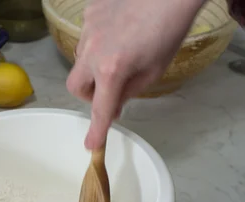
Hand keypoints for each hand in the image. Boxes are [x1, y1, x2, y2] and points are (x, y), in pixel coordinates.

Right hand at [67, 0, 205, 148]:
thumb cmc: (168, 32)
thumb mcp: (153, 72)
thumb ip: (128, 92)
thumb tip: (113, 105)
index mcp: (112, 69)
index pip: (100, 108)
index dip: (96, 130)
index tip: (91, 145)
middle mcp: (93, 51)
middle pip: (76, 86)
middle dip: (89, 94)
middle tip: (109, 90)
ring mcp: (88, 30)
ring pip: (80, 61)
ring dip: (94, 66)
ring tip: (119, 53)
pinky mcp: (89, 14)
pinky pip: (86, 37)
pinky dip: (98, 42)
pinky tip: (118, 32)